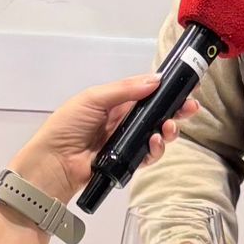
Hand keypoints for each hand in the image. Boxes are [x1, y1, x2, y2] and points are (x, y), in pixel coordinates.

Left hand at [11, 76, 197, 205]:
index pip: (145, 92)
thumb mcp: (93, 99)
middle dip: (175, 110)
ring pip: (156, 134)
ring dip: (167, 130)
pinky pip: (148, 155)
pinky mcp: (127, 162)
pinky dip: (155, 150)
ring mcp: (125, 142)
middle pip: (156, 113)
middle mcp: (122, 120)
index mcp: (113, 102)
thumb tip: (156, 80)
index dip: (165, 90)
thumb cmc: (68, 126)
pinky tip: (154, 144)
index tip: (186, 86)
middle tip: (190, 109)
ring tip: (168, 129)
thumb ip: (125, 90)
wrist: (53, 164)